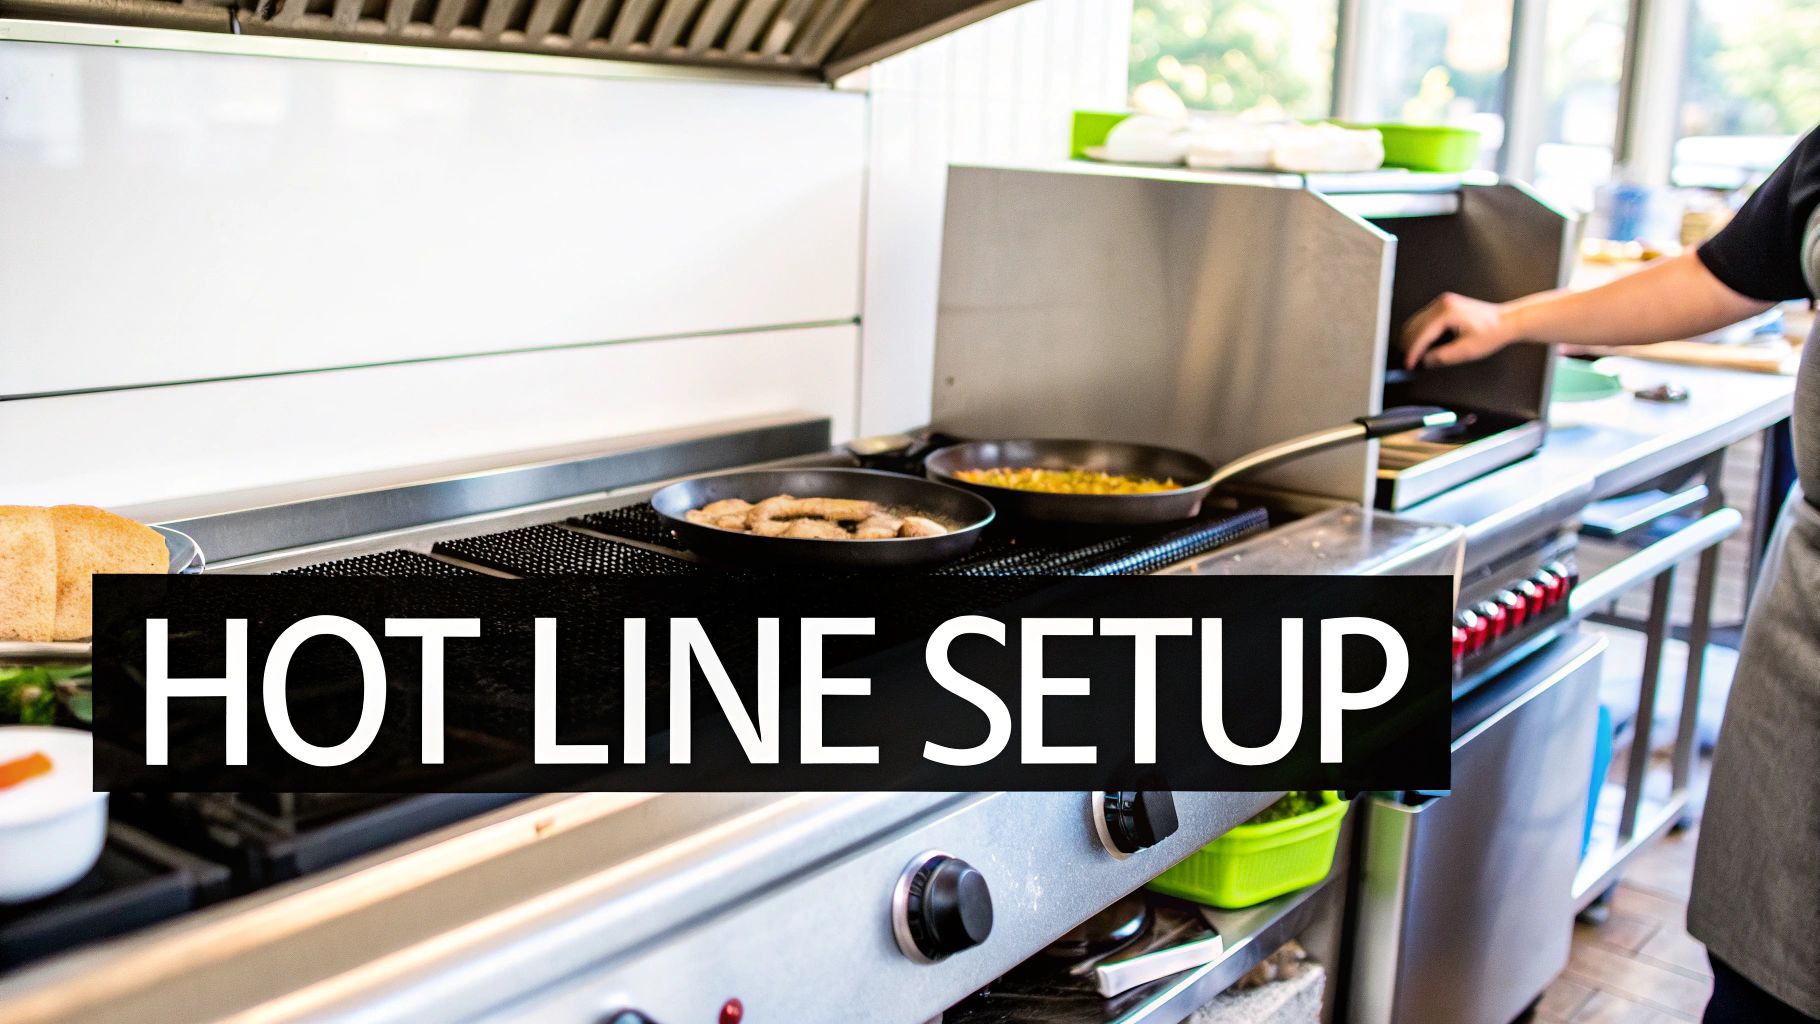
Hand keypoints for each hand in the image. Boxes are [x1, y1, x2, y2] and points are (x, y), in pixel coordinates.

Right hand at [1400, 292, 1517, 369]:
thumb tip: (1423, 361)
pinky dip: (1419, 333)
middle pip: (1414, 327)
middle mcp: (1442, 303)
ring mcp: (1442, 302)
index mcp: (1447, 312)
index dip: (1413, 352)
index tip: (1408, 364)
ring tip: (1413, 355)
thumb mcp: (1466, 351)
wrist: (1506, 321)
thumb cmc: (1491, 333)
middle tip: (1409, 362)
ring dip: (1412, 339)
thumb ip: (1441, 357)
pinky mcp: (1444, 305)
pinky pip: (1423, 319)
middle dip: (1409, 346)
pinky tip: (1421, 345)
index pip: (1421, 335)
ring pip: (1416, 322)